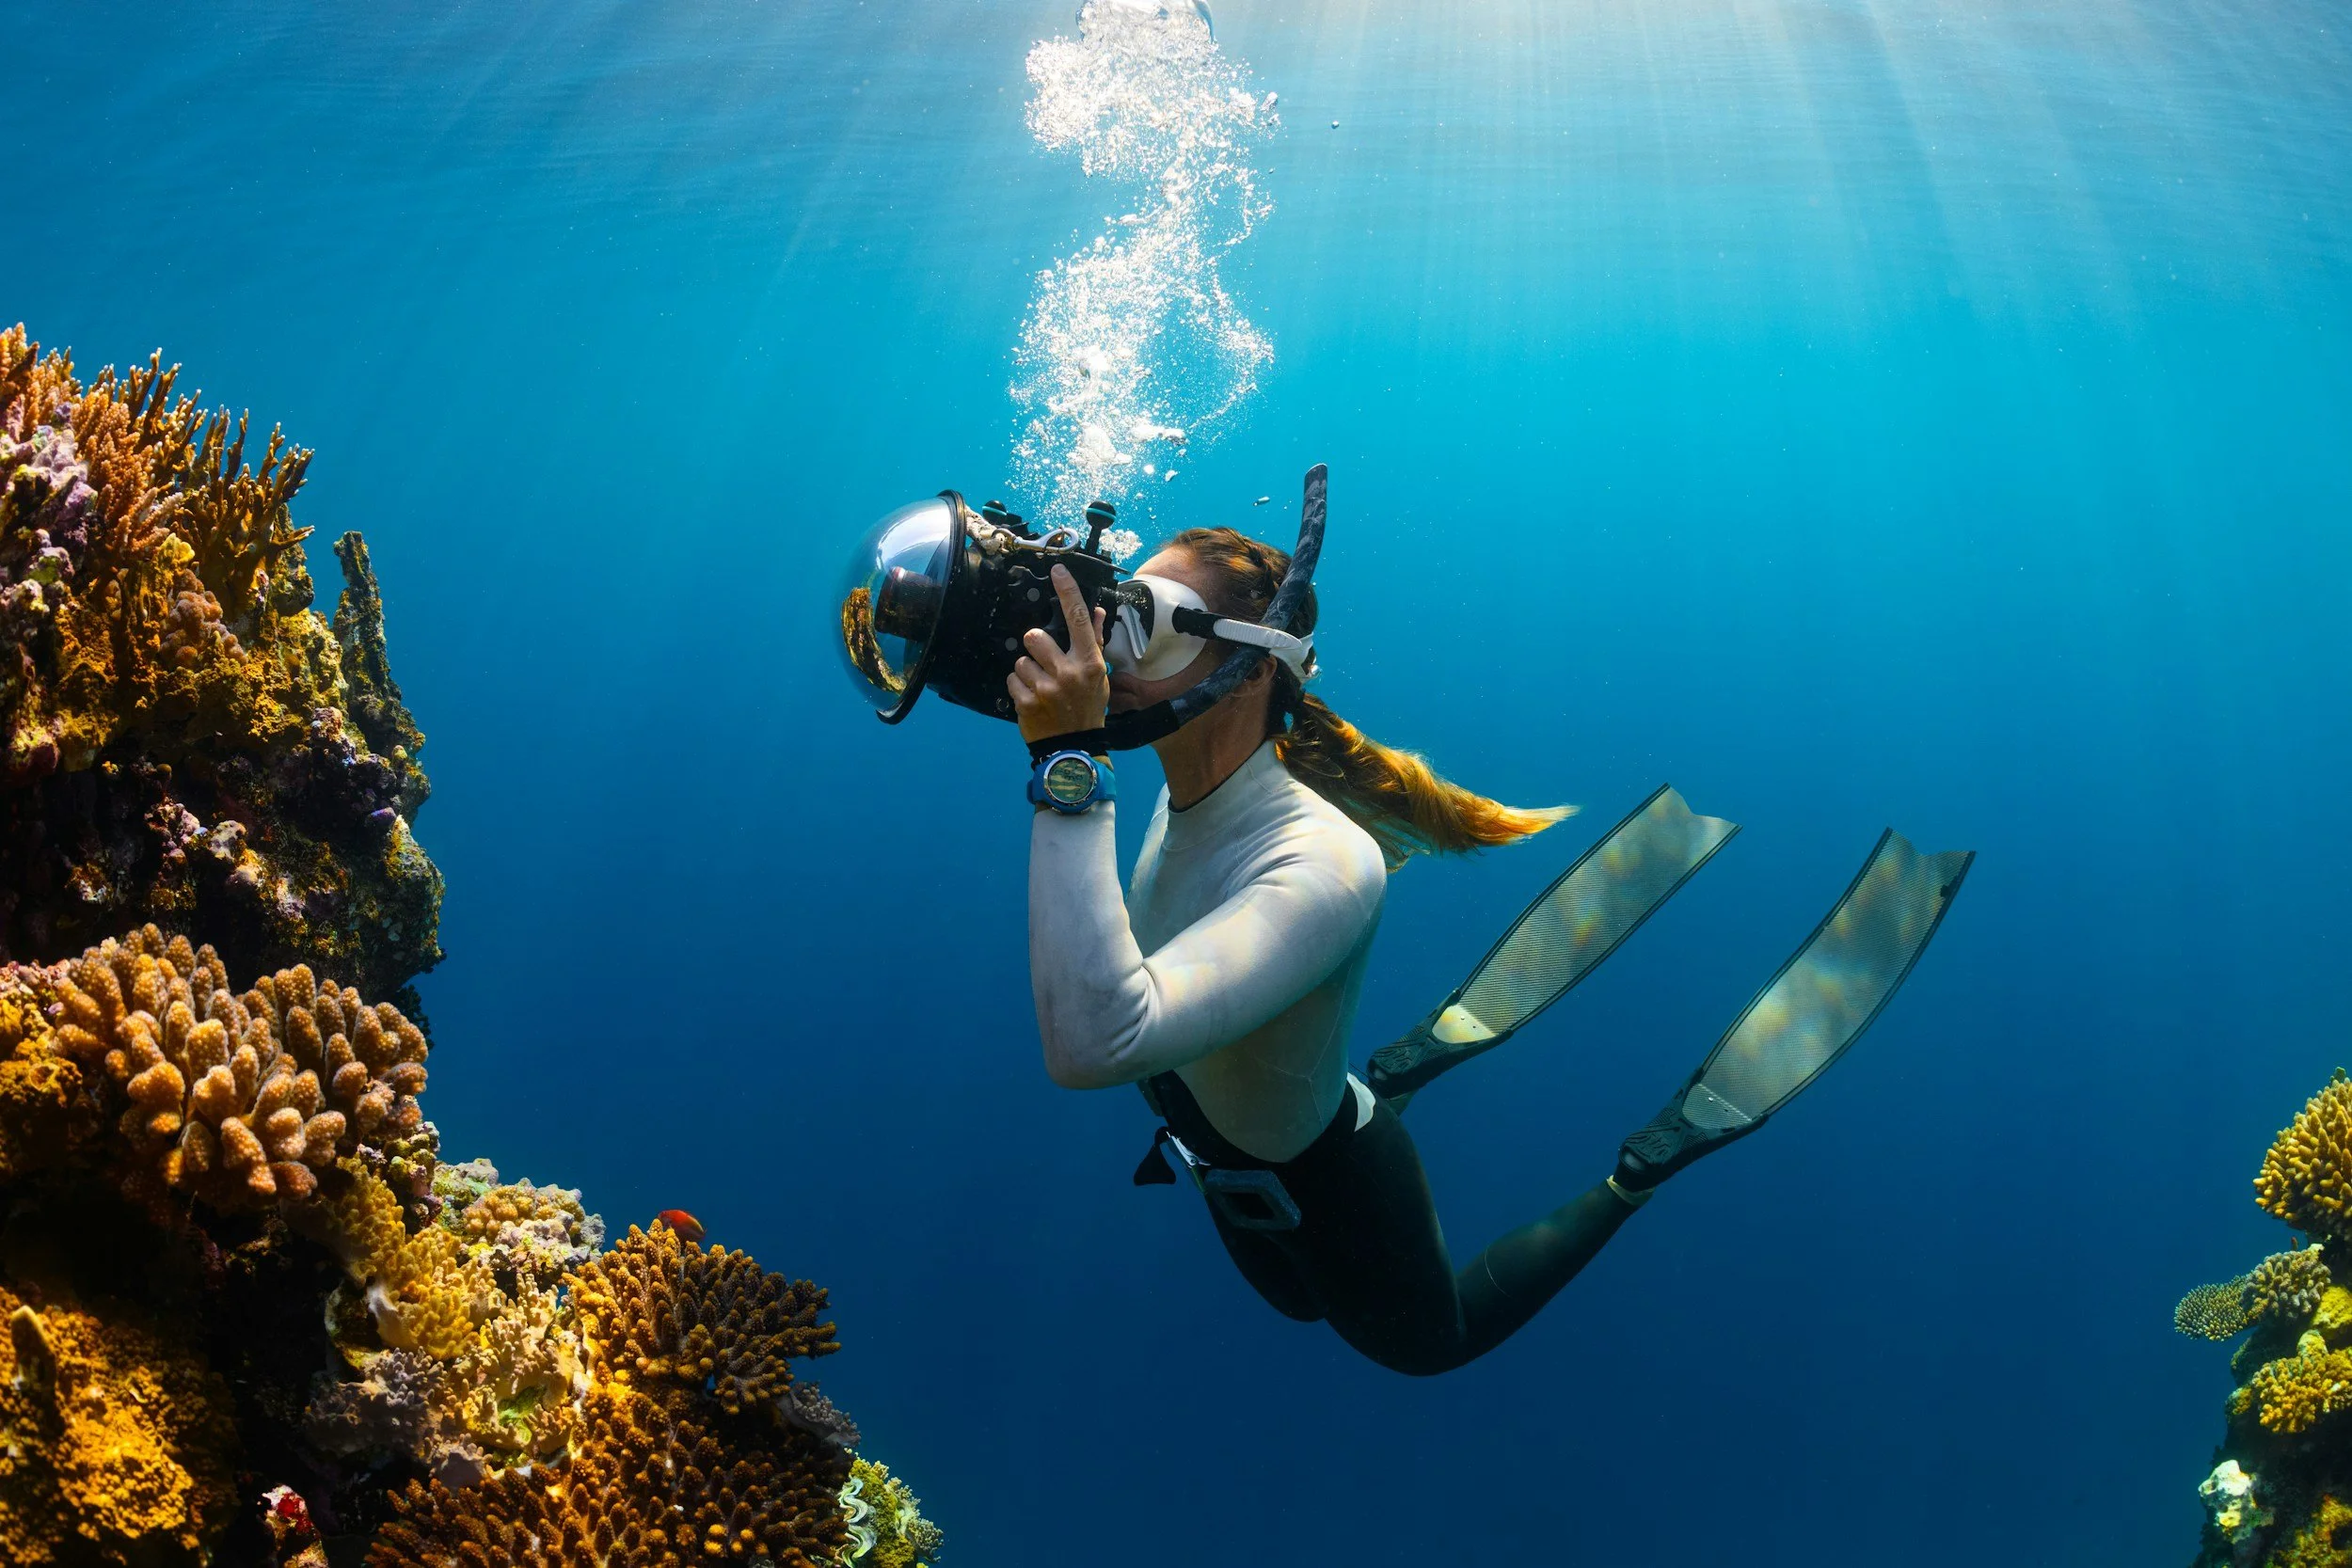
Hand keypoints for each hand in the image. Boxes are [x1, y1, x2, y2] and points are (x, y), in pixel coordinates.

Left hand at [1008, 565, 1109, 743]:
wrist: (1075, 748)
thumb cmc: (1088, 706)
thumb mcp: (1098, 676)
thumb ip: (1094, 642)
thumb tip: (1097, 612)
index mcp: (1089, 663)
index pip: (1078, 619)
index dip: (1067, 591)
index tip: (1058, 570)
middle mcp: (1068, 673)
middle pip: (1034, 637)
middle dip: (1035, 648)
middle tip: (1045, 663)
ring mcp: (1046, 689)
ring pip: (1020, 660)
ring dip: (1026, 671)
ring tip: (1040, 686)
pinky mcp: (1027, 704)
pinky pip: (1011, 681)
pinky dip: (1019, 689)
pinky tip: (1032, 700)